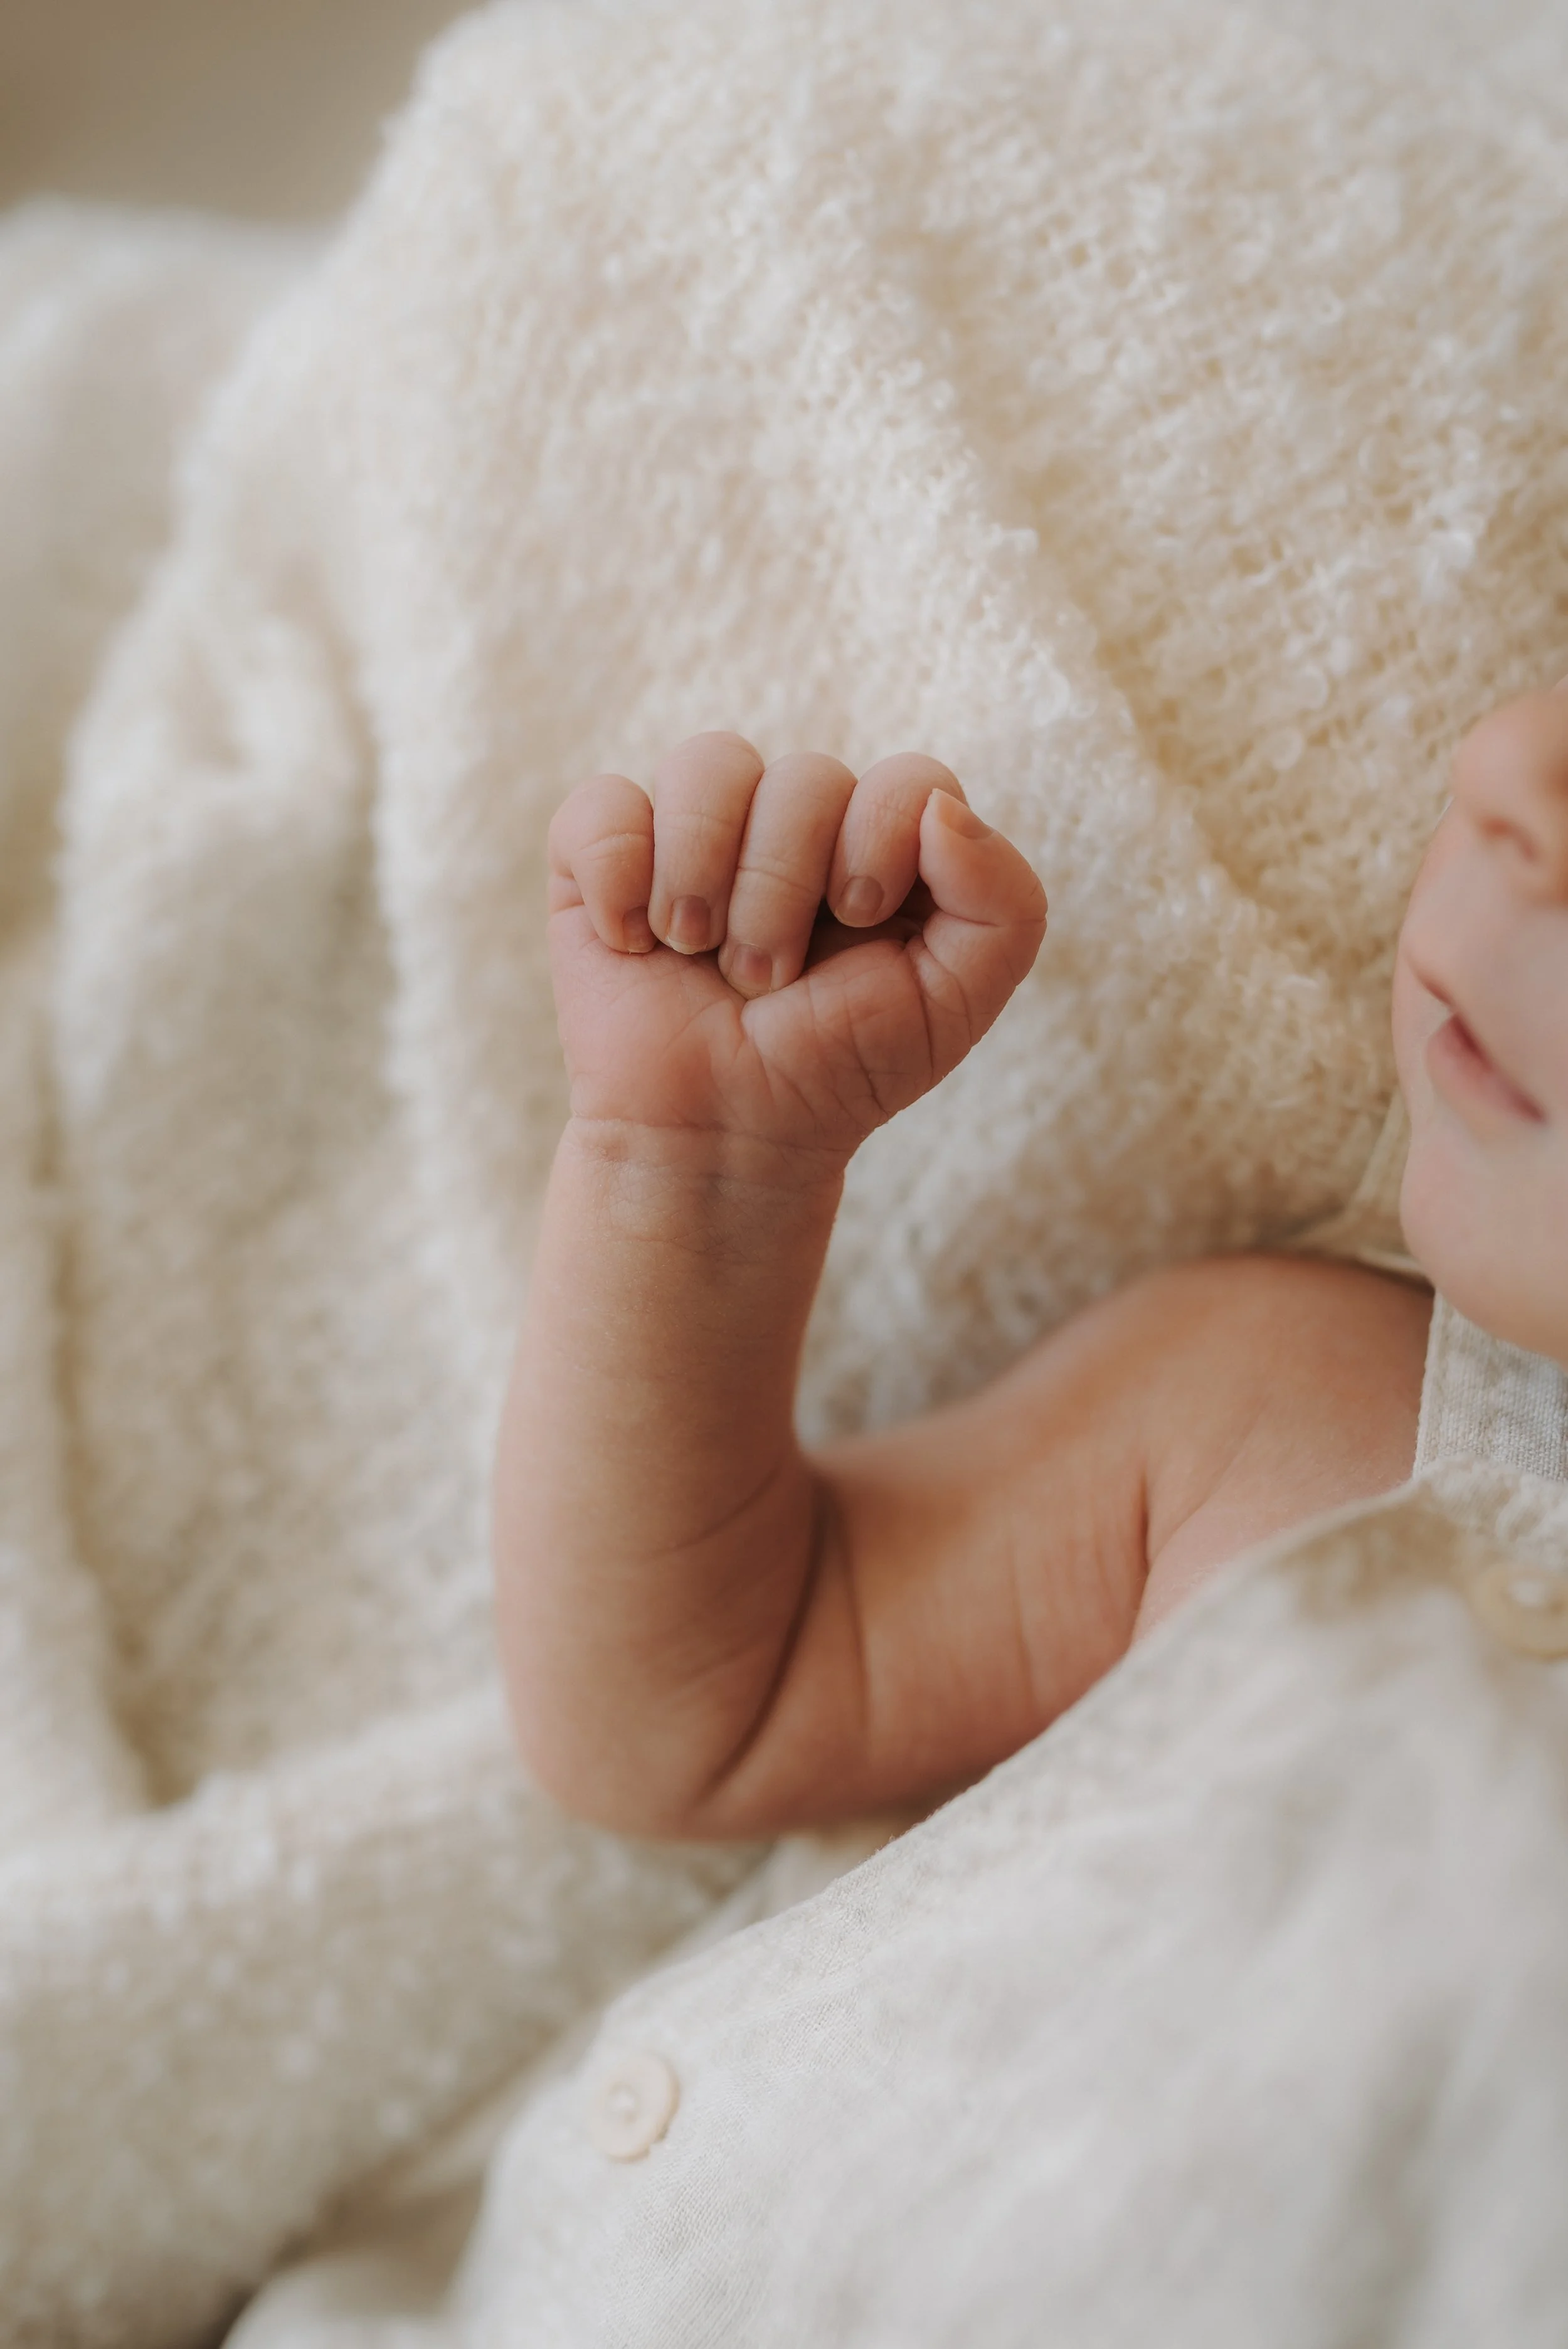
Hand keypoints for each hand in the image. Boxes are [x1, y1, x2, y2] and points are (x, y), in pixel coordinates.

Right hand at [547, 732, 1046, 1172]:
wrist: (722, 1138)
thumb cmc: (838, 1069)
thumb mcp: (953, 1004)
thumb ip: (1005, 902)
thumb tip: (941, 807)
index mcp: (882, 844)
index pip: (907, 778)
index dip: (880, 839)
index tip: (857, 922)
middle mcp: (793, 822)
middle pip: (806, 773)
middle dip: (785, 890)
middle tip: (770, 977)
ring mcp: (695, 831)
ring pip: (708, 763)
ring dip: (705, 877)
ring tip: (700, 955)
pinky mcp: (605, 857)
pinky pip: (603, 805)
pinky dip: (619, 877)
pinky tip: (635, 942)